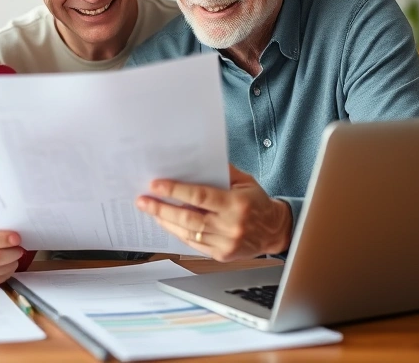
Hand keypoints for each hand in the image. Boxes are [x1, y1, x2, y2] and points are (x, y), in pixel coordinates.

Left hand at [135, 164, 292, 261]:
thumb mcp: (244, 181)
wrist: (275, 230)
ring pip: (189, 233)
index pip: (200, 196)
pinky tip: (167, 223)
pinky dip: (178, 233)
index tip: (155, 185)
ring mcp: (227, 244)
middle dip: (162, 209)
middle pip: (189, 218)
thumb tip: (193, 163)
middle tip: (143, 201)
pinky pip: (194, 244)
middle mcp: (231, 226)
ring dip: (166, 221)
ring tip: (150, 211)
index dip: (175, 190)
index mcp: (237, 204)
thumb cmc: (257, 202)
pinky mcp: (222, 255)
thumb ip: (221, 172)